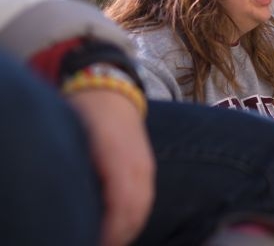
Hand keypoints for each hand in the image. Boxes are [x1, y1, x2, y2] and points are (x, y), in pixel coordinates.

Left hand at [68, 90, 154, 245]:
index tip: (96, 241)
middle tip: (101, 245)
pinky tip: (121, 226)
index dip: (110, 231)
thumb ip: (82, 175)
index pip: (121, 206)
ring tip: (111, 241)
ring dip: (128, 229)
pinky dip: (135, 217)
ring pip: (143, 208)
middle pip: (135, 212)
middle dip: (120, 235)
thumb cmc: (85, 117)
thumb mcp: (77, 144)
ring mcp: (145, 167)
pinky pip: (146, 199)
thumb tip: (79, 208)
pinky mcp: (147, 168)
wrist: (111, 93)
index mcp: (119, 161)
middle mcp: (138, 167)